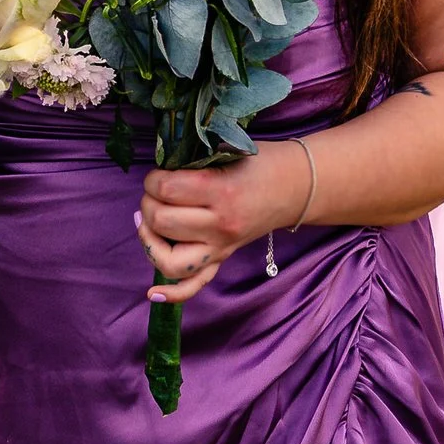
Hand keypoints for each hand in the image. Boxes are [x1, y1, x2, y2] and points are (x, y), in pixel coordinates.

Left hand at [136, 145, 312, 304]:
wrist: (295, 186)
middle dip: (148, 202)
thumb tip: (156, 175)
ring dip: (150, 239)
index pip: (166, 189)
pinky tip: (153, 292)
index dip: (153, 179)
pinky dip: (172, 293)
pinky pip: (195, 286)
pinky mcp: (222, 259)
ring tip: (149, 222)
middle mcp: (220, 224)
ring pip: (168, 259)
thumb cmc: (259, 163)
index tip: (160, 174)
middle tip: (157, 192)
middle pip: (162, 221)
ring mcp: (221, 247)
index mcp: (221, 191)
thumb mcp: (227, 150)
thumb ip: (192, 162)